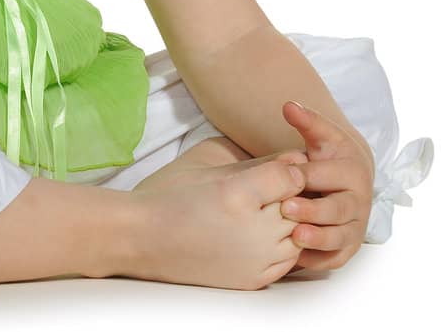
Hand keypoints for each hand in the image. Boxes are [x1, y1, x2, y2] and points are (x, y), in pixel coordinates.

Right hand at [126, 159, 307, 289]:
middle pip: (300, 206)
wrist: (141, 239)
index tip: (272, 170)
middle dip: (290, 195)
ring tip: (262, 213)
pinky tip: (259, 235)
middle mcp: (252, 232)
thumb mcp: (209, 171)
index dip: (285, 168)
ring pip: (300, 235)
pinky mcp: (253, 280)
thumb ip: (257, 166)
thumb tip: (297, 160)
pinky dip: (282, 246)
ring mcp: (255, 261)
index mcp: (237, 196)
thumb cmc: (168, 197)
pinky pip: (289, 261)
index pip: (291, 177)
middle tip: (269, 189)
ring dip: (289, 222)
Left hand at [278, 100, 374, 273]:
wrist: (345, 180)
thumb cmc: (329, 156)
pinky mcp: (347, 247)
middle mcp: (359, 201)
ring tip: (296, 236)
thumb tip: (289, 105)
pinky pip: (335, 258)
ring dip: (319, 238)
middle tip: (287, 208)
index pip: (330, 176)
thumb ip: (307, 121)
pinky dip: (319, 259)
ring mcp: (354, 226)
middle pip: (337, 209)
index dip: (308, 176)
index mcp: (353, 172)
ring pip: (339, 237)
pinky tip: (296, 257)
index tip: (288, 175)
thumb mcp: (321, 136)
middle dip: (314, 210)